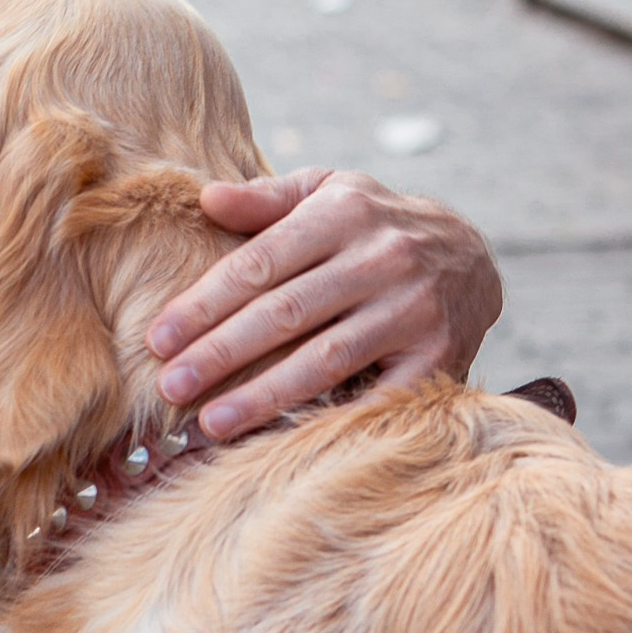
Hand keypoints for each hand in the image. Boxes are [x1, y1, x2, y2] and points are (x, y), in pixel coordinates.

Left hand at [146, 171, 502, 441]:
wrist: (474, 258)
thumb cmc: (374, 227)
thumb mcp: (329, 192)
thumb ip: (266, 199)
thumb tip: (205, 198)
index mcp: (343, 213)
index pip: (260, 263)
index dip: (205, 304)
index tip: (157, 339)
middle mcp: (382, 258)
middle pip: (285, 313)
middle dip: (220, 353)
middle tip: (169, 387)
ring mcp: (413, 309)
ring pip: (325, 359)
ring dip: (263, 395)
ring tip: (210, 423)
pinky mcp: (438, 356)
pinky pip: (374, 396)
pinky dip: (328, 419)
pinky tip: (283, 440)